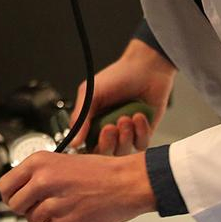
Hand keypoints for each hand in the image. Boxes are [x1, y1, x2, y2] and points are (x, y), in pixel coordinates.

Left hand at [0, 151, 154, 221]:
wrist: (125, 183)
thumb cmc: (99, 172)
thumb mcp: (61, 161)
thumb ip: (37, 174)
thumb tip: (18, 189)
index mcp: (39, 163)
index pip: (5, 185)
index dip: (9, 194)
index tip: (15, 197)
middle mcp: (43, 182)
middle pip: (15, 205)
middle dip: (26, 207)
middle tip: (41, 202)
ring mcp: (55, 204)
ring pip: (33, 219)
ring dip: (45, 216)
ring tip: (63, 204)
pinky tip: (74, 211)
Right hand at [69, 38, 174, 154]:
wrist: (147, 68)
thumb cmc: (118, 76)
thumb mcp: (91, 94)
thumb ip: (81, 119)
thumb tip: (73, 142)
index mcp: (91, 121)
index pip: (87, 146)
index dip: (91, 147)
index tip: (94, 137)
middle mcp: (108, 129)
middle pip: (104, 153)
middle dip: (108, 142)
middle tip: (110, 127)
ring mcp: (126, 132)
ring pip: (123, 151)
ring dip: (125, 135)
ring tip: (126, 117)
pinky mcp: (143, 132)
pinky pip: (141, 144)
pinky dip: (140, 131)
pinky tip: (138, 116)